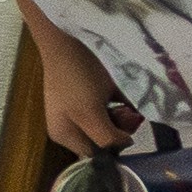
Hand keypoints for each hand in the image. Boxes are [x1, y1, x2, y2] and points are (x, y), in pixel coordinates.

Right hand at [25, 21, 131, 155]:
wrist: (69, 35)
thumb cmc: (76, 77)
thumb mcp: (88, 114)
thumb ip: (106, 138)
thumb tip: (124, 145)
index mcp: (65, 135)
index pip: (96, 156)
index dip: (112, 148)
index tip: (125, 134)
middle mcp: (74, 125)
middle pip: (106, 139)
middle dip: (120, 129)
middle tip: (125, 112)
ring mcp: (85, 108)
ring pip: (114, 123)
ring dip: (125, 115)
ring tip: (125, 101)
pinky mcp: (96, 91)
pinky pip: (117, 106)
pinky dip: (125, 102)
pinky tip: (126, 93)